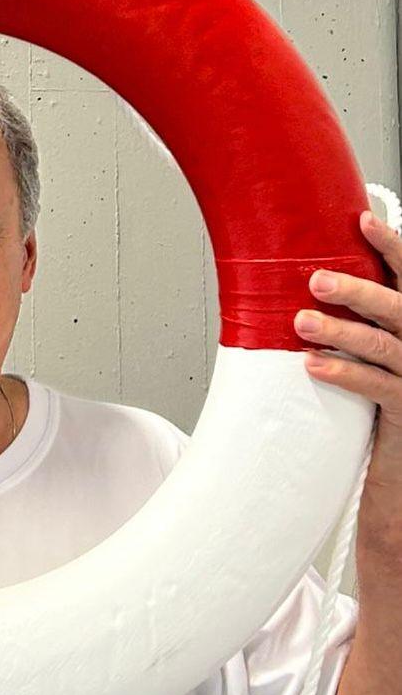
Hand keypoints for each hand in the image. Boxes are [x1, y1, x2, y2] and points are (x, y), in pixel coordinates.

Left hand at [294, 209, 401, 527]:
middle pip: (400, 308)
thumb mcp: (381, 354)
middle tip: (316, 280)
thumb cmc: (386, 405)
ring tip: (302, 321)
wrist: (400, 472)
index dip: (393, 248)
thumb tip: (318, 286)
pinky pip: (379, 389)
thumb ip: (366, 320)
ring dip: (342, 331)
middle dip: (359, 291)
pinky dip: (345, 374)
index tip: (363, 222)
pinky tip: (314, 365)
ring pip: (387, 346)